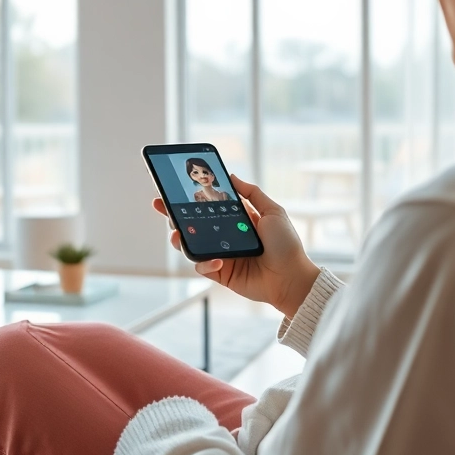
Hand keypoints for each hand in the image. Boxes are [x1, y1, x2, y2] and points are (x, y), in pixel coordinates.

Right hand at [152, 174, 320, 316]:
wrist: (292, 278)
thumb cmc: (287, 245)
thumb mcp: (273, 211)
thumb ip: (252, 193)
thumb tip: (231, 176)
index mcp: (236, 219)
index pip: (208, 206)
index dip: (191, 197)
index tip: (174, 188)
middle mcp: (225, 236)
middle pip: (193, 223)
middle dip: (174, 215)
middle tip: (162, 206)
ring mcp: (220, 254)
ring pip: (191, 245)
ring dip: (180, 238)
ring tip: (176, 234)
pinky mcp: (220, 273)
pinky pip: (202, 266)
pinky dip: (204, 262)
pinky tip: (216, 259)